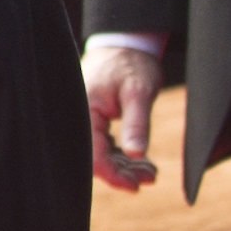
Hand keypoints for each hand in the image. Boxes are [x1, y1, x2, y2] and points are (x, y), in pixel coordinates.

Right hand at [83, 44, 162, 189]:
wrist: (126, 44)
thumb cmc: (132, 64)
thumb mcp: (139, 92)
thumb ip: (136, 123)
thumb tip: (137, 154)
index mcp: (84, 111)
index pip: (93, 154)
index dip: (113, 175)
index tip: (136, 186)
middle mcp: (79, 117)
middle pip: (95, 158)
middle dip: (122, 173)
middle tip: (150, 178)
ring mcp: (85, 119)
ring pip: (101, 153)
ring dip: (124, 166)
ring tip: (151, 172)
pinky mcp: (94, 119)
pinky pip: (104, 145)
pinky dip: (122, 155)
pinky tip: (141, 161)